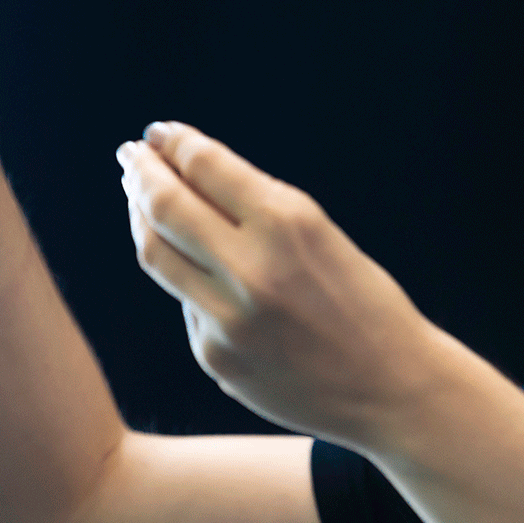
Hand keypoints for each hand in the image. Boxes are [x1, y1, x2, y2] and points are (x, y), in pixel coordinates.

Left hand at [117, 122, 447, 450]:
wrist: (393, 388)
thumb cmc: (364, 303)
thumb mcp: (322, 236)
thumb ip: (258, 211)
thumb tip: (187, 177)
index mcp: (288, 224)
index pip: (205, 166)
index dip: (173, 144)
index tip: (157, 133)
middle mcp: (252, 269)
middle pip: (164, 205)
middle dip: (140, 171)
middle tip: (130, 155)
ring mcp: (228, 319)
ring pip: (156, 255)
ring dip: (140, 219)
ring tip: (137, 199)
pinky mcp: (216, 357)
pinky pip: (187, 306)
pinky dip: (189, 283)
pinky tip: (202, 276)